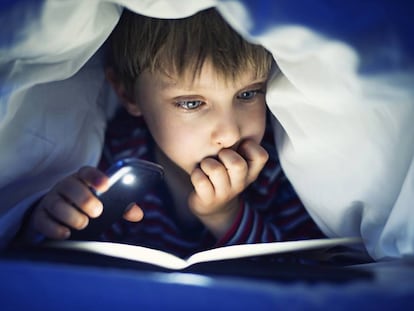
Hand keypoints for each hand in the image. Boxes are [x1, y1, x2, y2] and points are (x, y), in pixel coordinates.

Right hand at [24, 166, 142, 240]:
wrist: (58, 212)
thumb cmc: (88, 204)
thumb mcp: (105, 201)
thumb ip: (122, 206)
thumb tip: (138, 214)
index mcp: (82, 179)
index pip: (87, 172)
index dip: (96, 177)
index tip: (106, 185)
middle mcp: (65, 186)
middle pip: (70, 186)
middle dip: (84, 198)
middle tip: (97, 211)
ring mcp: (51, 200)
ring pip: (55, 204)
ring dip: (70, 215)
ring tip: (83, 224)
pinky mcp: (40, 216)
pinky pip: (43, 220)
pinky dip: (54, 228)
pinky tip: (66, 233)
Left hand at [188, 139, 267, 237]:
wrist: (212, 206)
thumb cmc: (224, 175)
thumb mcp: (236, 163)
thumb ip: (238, 146)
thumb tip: (230, 122)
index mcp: (250, 172)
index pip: (261, 156)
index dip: (249, 146)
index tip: (238, 147)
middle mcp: (240, 183)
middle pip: (238, 164)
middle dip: (224, 154)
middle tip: (219, 156)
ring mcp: (225, 193)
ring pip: (216, 170)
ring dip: (207, 164)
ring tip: (206, 166)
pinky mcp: (208, 199)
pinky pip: (200, 181)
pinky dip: (196, 174)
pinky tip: (198, 175)